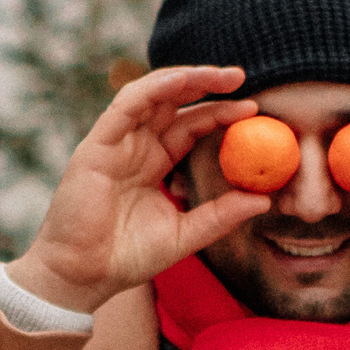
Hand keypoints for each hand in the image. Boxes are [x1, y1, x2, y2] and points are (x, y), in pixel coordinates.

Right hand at [7, 66, 273, 314]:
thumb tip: (264, 199)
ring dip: (184, 78)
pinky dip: (153, 90)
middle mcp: (136, 146)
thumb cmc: (128, 258)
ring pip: (150, 95)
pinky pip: (126, 107)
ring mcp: (116, 142)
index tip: (253, 110)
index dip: (220, 113)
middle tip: (241, 76)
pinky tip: (180, 82)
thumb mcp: (185, 234)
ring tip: (218, 75)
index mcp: (155, 162)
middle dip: (206, 83)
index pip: (191, 125)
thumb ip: (220, 215)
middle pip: (173, 101)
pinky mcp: (97, 145)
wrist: (84, 275)